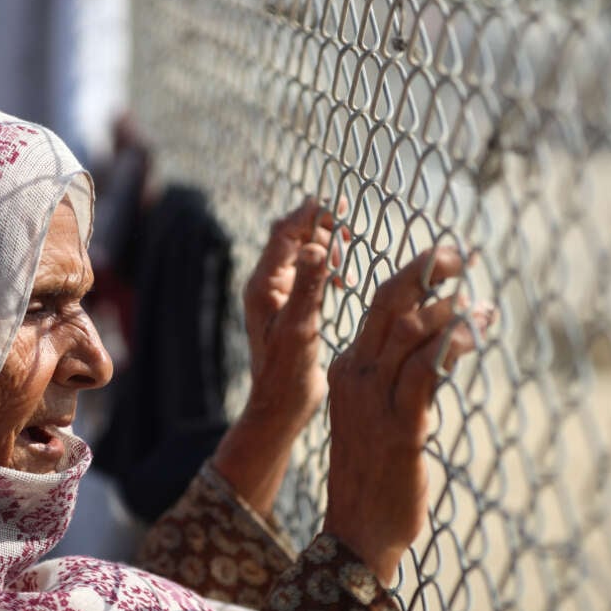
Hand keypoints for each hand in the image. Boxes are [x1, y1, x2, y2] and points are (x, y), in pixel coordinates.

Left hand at [242, 197, 343, 434]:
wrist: (280, 404)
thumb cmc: (286, 371)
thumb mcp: (300, 327)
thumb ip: (309, 286)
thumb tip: (317, 247)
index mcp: (262, 285)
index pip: (283, 234)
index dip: (309, 215)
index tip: (337, 206)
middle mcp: (266, 285)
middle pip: (291, 237)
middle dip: (319, 228)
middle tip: (348, 232)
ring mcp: (278, 295)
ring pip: (301, 254)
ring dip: (325, 248)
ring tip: (346, 258)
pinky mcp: (291, 307)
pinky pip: (308, 273)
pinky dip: (326, 268)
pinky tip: (344, 282)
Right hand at [323, 247, 494, 584]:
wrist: (359, 529)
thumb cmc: (375, 472)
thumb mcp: (380, 413)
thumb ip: (403, 377)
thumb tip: (439, 347)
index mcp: (347, 369)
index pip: (379, 307)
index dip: (416, 276)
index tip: (448, 260)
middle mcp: (355, 376)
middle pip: (387, 304)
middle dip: (426, 270)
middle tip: (462, 253)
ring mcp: (374, 401)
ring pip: (408, 332)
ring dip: (448, 309)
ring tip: (481, 305)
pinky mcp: (401, 428)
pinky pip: (426, 372)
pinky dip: (451, 344)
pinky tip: (474, 331)